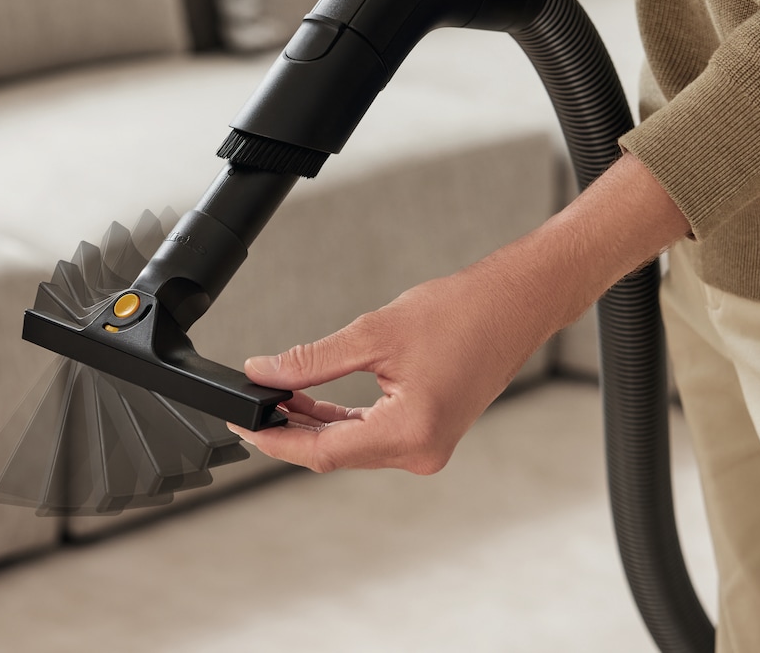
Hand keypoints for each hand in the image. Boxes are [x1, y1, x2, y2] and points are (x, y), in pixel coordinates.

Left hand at [230, 154, 688, 473]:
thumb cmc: (462, 313)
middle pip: (334, 454)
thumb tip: (263, 372)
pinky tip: (310, 401)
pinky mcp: (429, 434)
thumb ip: (311, 360)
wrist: (517, 304)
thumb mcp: (374, 333)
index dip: (275, 439)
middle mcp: (420, 452)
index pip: (322, 451)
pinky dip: (340, 420)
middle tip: (249, 407)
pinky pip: (372, 435)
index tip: (242, 426)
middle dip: (289, 430)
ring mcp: (428, 447)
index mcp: (409, 433)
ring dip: (312, 424)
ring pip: (351, 446)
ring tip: (274, 396)